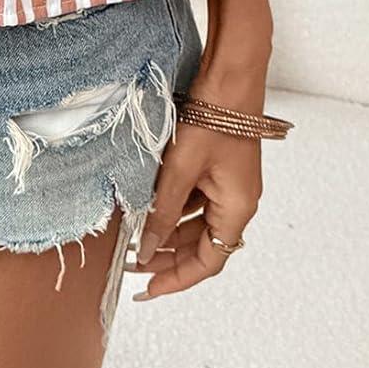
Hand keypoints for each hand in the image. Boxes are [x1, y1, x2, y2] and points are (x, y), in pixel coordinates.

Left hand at [126, 115, 260, 299]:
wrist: (229, 78)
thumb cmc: (212, 119)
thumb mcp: (180, 169)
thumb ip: (163, 211)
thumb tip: (147, 248)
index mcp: (236, 209)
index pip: (207, 262)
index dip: (177, 279)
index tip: (148, 289)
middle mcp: (236, 202)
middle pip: (202, 244)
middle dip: (168, 255)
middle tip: (131, 261)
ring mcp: (228, 185)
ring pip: (196, 222)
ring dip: (168, 230)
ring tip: (134, 234)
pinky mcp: (219, 168)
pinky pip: (195, 198)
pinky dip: (173, 206)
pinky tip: (148, 203)